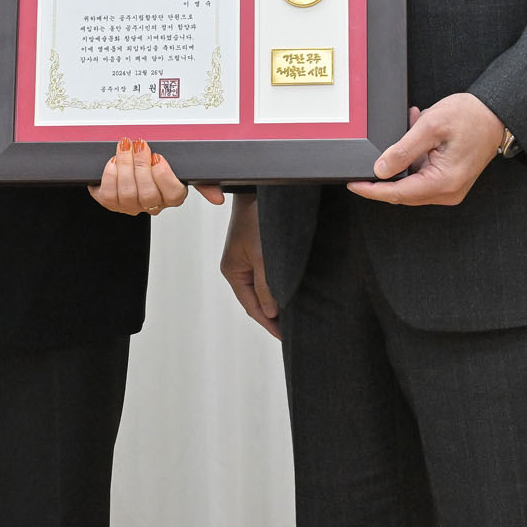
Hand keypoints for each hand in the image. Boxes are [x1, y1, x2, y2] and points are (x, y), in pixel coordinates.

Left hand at [89, 138, 221, 215]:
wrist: (125, 166)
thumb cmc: (155, 166)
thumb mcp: (180, 167)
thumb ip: (201, 180)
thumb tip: (218, 197)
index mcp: (171, 196)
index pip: (173, 194)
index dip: (164, 176)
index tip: (158, 156)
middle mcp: (151, 204)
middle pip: (148, 194)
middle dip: (141, 166)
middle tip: (139, 145)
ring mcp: (131, 205)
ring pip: (128, 194)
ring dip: (125, 166)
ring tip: (125, 147)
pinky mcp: (111, 202)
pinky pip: (109, 195)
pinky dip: (110, 175)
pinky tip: (113, 161)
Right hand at [219, 194, 279, 337]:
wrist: (260, 189)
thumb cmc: (258, 217)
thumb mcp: (264, 256)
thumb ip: (266, 285)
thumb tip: (270, 312)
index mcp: (233, 271)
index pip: (252, 306)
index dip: (269, 323)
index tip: (285, 337)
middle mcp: (237, 267)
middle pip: (255, 299)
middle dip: (272, 315)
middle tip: (292, 330)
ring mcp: (246, 258)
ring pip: (262, 287)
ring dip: (276, 301)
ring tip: (293, 316)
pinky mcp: (256, 249)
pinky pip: (266, 274)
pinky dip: (276, 286)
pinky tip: (289, 291)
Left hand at [346, 94, 505, 206]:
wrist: (496, 114)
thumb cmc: (470, 117)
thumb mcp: (431, 127)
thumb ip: (403, 150)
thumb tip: (380, 170)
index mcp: (443, 182)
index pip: (398, 193)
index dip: (372, 190)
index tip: (353, 183)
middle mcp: (448, 192)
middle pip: (403, 192)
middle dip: (387, 171)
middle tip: (375, 150)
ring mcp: (450, 188)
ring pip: (412, 182)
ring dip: (403, 159)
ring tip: (410, 126)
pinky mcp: (450, 180)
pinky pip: (423, 174)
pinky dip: (415, 157)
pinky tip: (417, 132)